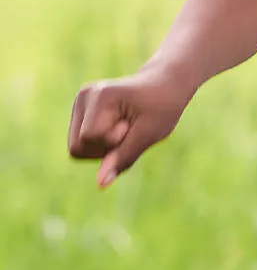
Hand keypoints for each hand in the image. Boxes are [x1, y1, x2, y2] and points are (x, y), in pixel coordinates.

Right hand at [68, 69, 190, 188]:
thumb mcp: (149, 134)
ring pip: (77, 148)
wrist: (165, 85)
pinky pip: (82, 144)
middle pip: (77, 147)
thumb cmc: (162, 107)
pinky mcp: (81, 111)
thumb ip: (123, 157)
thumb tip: (100, 184)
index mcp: (99, 95)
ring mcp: (80, 102)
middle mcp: (84, 95)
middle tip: (130, 129)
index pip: (89, 139)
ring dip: (104, 147)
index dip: (113, 142)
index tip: (132, 125)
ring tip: (125, 128)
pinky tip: (119, 128)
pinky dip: (102, 144)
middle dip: (105, 148)